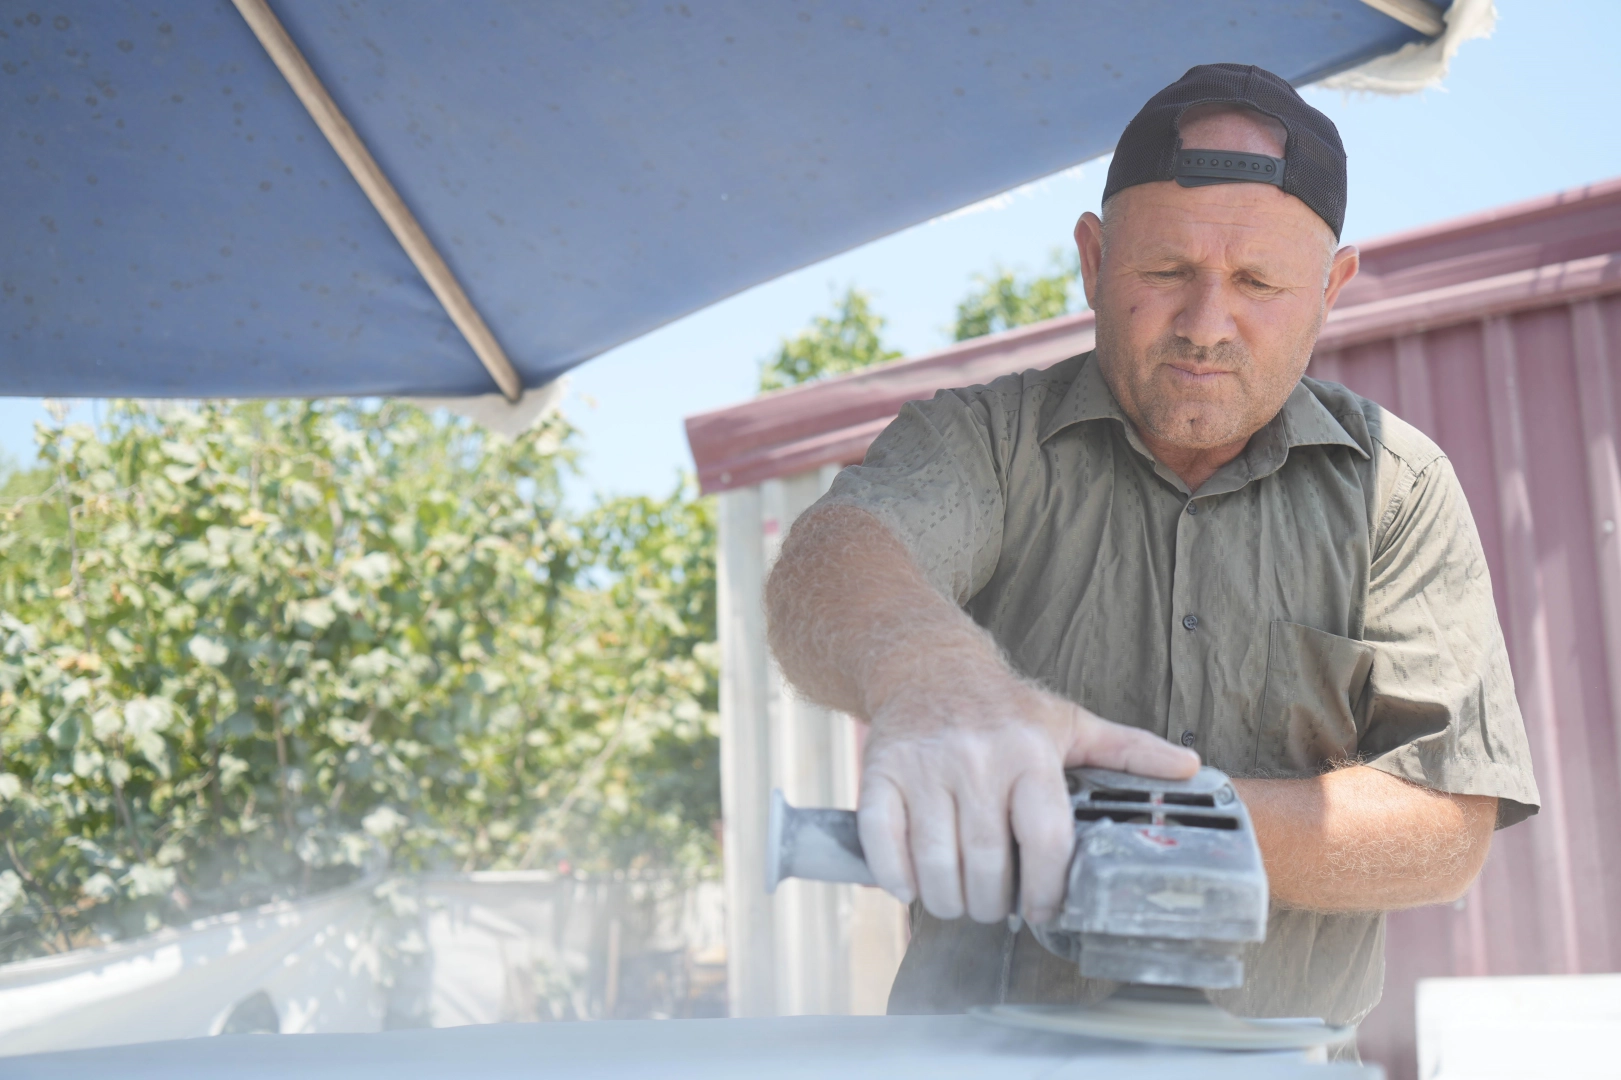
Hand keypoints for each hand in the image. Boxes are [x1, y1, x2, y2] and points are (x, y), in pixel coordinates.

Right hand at [857, 676, 1199, 925]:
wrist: (927, 665)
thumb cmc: (1003, 707)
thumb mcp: (1069, 722)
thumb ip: (1127, 750)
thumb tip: (1189, 770)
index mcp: (1030, 751)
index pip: (1045, 840)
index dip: (1047, 890)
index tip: (1043, 909)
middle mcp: (977, 758)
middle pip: (989, 864)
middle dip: (994, 904)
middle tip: (995, 908)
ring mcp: (924, 765)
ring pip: (936, 863)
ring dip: (947, 899)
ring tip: (958, 900)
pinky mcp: (880, 771)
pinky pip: (883, 842)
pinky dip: (896, 877)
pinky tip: (912, 885)